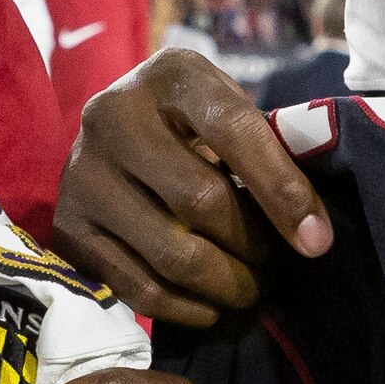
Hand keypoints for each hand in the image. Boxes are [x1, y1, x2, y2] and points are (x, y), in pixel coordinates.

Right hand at [53, 48, 328, 331]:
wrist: (114, 132)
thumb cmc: (191, 124)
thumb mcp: (227, 109)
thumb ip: (267, 149)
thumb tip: (312, 231)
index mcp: (170, 75)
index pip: (234, 132)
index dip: (281, 190)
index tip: (316, 240)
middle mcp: (114, 116)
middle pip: (200, 200)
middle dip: (254, 247)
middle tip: (280, 269)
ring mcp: (83, 173)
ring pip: (172, 253)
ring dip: (226, 285)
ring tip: (252, 291)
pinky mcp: (68, 227)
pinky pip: (137, 287)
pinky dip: (186, 308)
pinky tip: (212, 307)